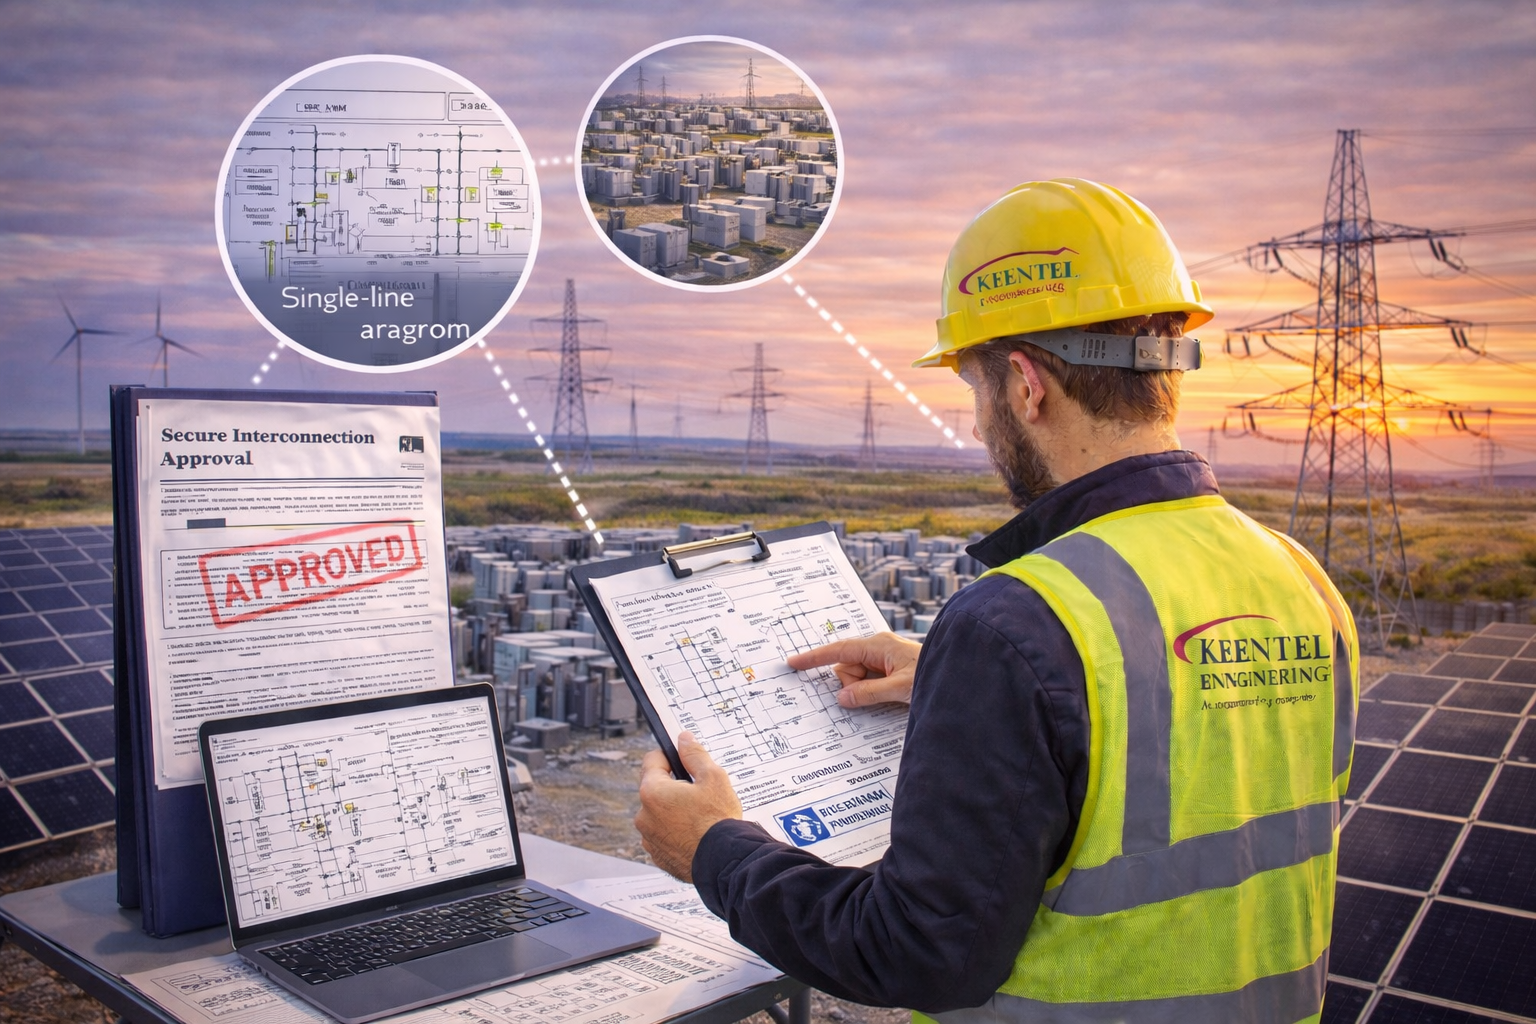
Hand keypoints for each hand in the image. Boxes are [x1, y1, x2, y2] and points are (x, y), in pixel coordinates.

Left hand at [635, 732, 743, 881]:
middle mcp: (644, 815)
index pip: (652, 760)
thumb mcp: (713, 778)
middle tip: (699, 793)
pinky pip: (664, 836)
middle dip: (674, 787)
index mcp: (653, 792)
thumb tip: (684, 740)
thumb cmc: (718, 821)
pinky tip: (696, 834)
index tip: (682, 760)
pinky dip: (676, 833)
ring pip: (659, 814)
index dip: (669, 756)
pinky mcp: (658, 856)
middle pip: (656, 789)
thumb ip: (694, 755)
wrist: (725, 863)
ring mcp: (649, 838)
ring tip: (700, 817)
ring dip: (674, 812)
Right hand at [786, 633, 922, 706]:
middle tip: (880, 692)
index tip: (794, 663)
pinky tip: (888, 696)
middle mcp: (878, 648)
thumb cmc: (934, 674)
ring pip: (857, 678)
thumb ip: (868, 693)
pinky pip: (869, 682)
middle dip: (853, 684)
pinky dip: (871, 691)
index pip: (838, 650)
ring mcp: (883, 659)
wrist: (960, 677)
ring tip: (892, 694)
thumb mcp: (899, 688)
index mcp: (878, 645)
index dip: (815, 658)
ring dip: (865, 690)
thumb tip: (842, 697)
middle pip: (847, 668)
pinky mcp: (889, 670)